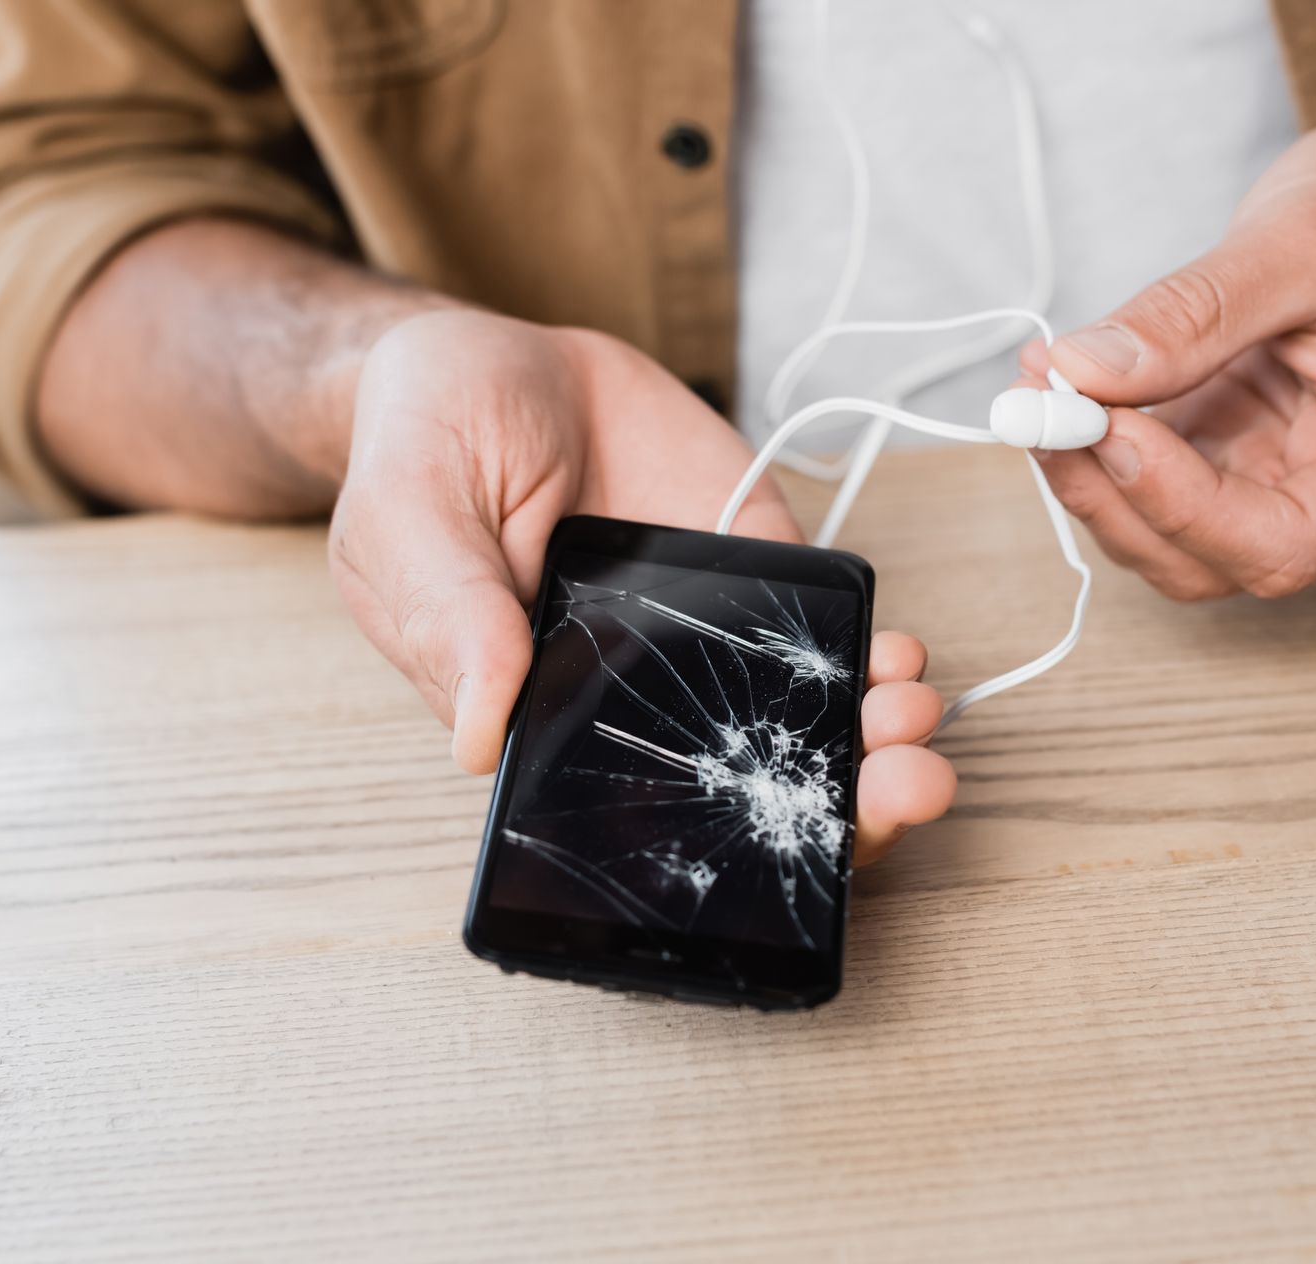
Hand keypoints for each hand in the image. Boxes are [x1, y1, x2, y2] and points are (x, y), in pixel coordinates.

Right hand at [328, 308, 954, 863]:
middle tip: (896, 788)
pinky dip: (868, 650)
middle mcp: (629, 694)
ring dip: (871, 739)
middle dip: (832, 806)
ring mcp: (700, 636)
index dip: (714, 854)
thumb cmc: (428, 445)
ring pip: (796, 720)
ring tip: (907, 719)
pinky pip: (820, 625)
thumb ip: (446, 612)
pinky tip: (894, 653)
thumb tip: (477, 732)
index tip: (786, 853)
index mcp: (535, 714)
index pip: (630, 819)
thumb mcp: (408, 512)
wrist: (500, 356)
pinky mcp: (752, 568)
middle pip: (737, 787)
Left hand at [1021, 73, 1315, 599]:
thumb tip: (1083, 371)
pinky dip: (1097, 438)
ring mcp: (1288, 484)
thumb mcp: (1307, 240)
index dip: (1178, 504)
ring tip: (1043, 375)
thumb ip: (1197, 315)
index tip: (1107, 423)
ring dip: (1089, 469)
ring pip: (1164, 532)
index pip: (1278, 546)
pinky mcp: (1240, 455)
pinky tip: (1061, 377)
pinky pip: (1155, 479)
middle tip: (1043, 399)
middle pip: (1204, 557)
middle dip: (1111, 490)